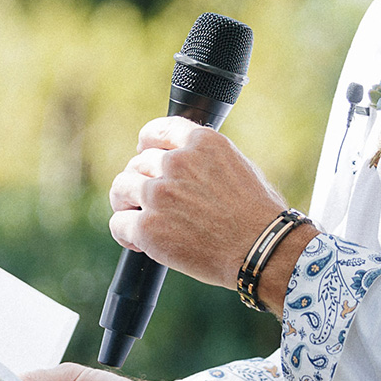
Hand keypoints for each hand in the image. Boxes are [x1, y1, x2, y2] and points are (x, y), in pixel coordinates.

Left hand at [109, 117, 286, 290]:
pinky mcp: (148, 226)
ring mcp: (159, 193)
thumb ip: (206, 159)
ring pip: (122, 188)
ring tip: (134, 218)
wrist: (262, 250)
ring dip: (125, 202)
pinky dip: (124, 233)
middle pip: (138, 163)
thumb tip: (186, 163)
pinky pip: (118, 223)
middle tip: (147, 200)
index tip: (143, 151)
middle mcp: (177, 163)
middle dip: (140, 180)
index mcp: (202, 143)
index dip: (147, 142)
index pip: (158, 130)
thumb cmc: (260, 217)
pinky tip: (136, 242)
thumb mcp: (240, 167)